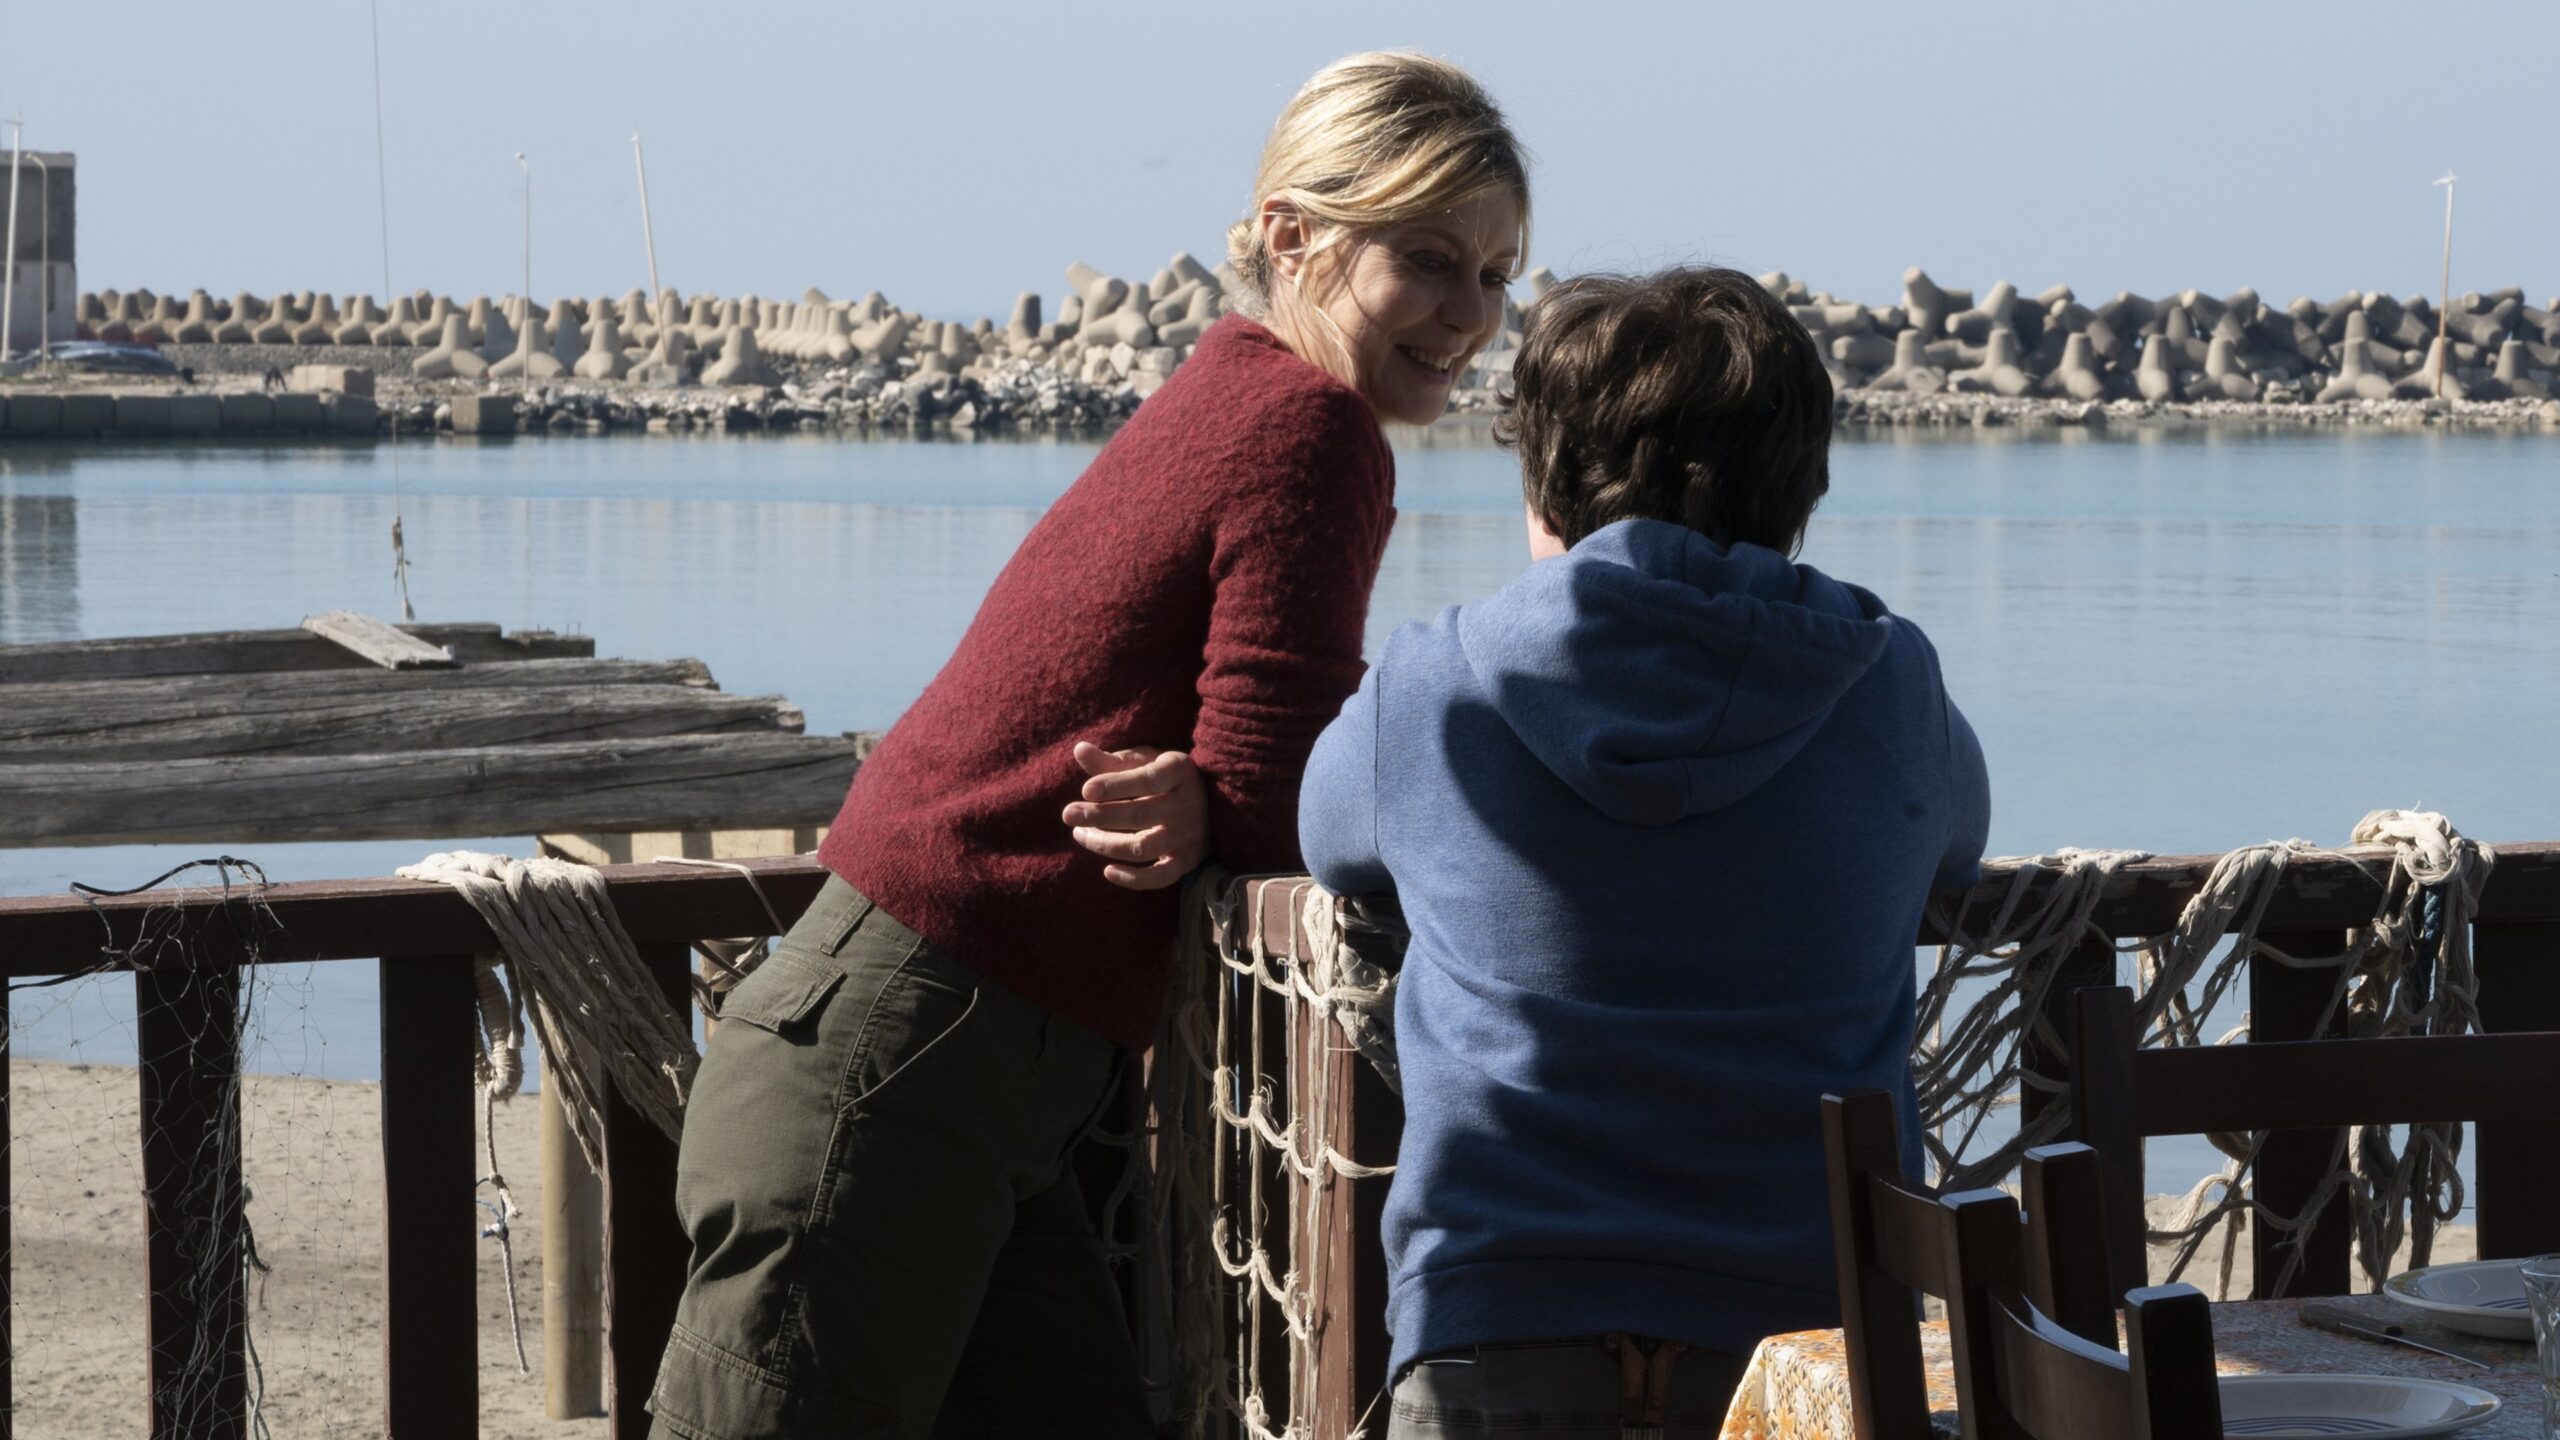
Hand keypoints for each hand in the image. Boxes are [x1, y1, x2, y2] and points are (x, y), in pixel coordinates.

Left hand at [1061, 741, 1207, 890]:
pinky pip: (1161, 877)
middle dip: (1100, 816)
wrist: (1210, 802)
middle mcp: (1188, 804)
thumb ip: (1111, 760)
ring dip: (1106, 844)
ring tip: (1080, 834)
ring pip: (1144, 847)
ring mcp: (1188, 835)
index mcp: (1179, 770)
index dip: (1116, 785)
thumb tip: (1079, 749)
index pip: (1148, 780)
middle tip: (1068, 814)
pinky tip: (1108, 872)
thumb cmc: (1164, 776)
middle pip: (1140, 815)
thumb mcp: (1144, 760)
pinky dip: (1135, 879)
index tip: (1086, 790)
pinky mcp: (1186, 861)